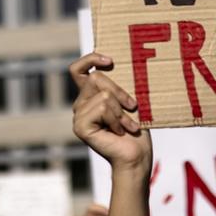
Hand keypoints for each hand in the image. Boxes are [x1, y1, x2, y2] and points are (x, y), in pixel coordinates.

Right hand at [70, 53, 151, 171]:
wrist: (137, 156)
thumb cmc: (137, 130)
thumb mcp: (130, 101)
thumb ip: (119, 84)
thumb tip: (117, 63)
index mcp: (91, 96)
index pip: (78, 69)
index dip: (90, 59)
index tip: (110, 60)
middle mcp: (81, 104)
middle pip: (95, 78)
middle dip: (119, 91)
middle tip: (133, 107)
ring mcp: (78, 116)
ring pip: (102, 95)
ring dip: (121, 112)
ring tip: (127, 126)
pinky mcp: (80, 126)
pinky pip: (101, 108)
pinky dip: (116, 120)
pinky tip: (119, 132)